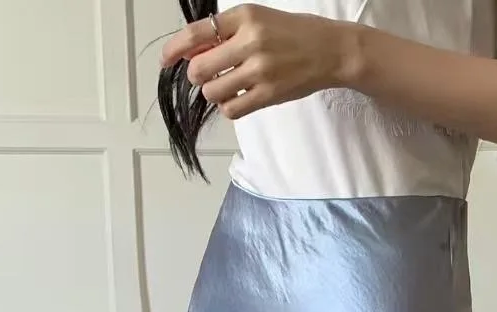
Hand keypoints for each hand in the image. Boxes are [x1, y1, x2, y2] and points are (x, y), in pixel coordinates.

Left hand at [160, 4, 354, 120]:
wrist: (331, 51)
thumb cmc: (294, 34)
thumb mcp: (259, 20)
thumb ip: (227, 33)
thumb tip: (194, 53)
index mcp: (244, 17)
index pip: (197, 33)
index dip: (175, 49)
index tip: (166, 59)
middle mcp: (250, 42)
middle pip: (200, 68)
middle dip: (197, 76)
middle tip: (207, 75)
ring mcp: (260, 70)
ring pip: (214, 91)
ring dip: (214, 92)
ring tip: (227, 87)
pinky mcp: (269, 94)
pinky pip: (233, 109)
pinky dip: (229, 106)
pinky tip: (238, 98)